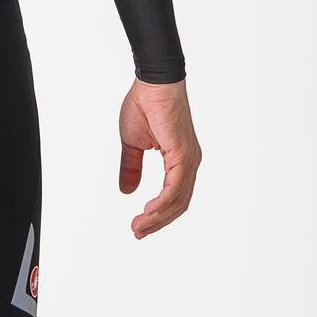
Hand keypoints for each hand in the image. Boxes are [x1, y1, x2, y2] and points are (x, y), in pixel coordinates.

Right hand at [118, 77, 200, 238]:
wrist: (152, 83)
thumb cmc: (144, 105)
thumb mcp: (133, 143)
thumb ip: (131, 167)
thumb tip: (127, 191)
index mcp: (180, 159)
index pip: (173, 196)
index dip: (157, 214)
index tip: (139, 226)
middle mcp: (189, 163)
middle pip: (178, 204)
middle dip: (157, 222)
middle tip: (138, 233)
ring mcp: (189, 159)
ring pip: (177, 200)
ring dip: (158, 218)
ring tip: (139, 227)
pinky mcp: (183, 154)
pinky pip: (175, 188)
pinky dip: (162, 204)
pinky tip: (148, 212)